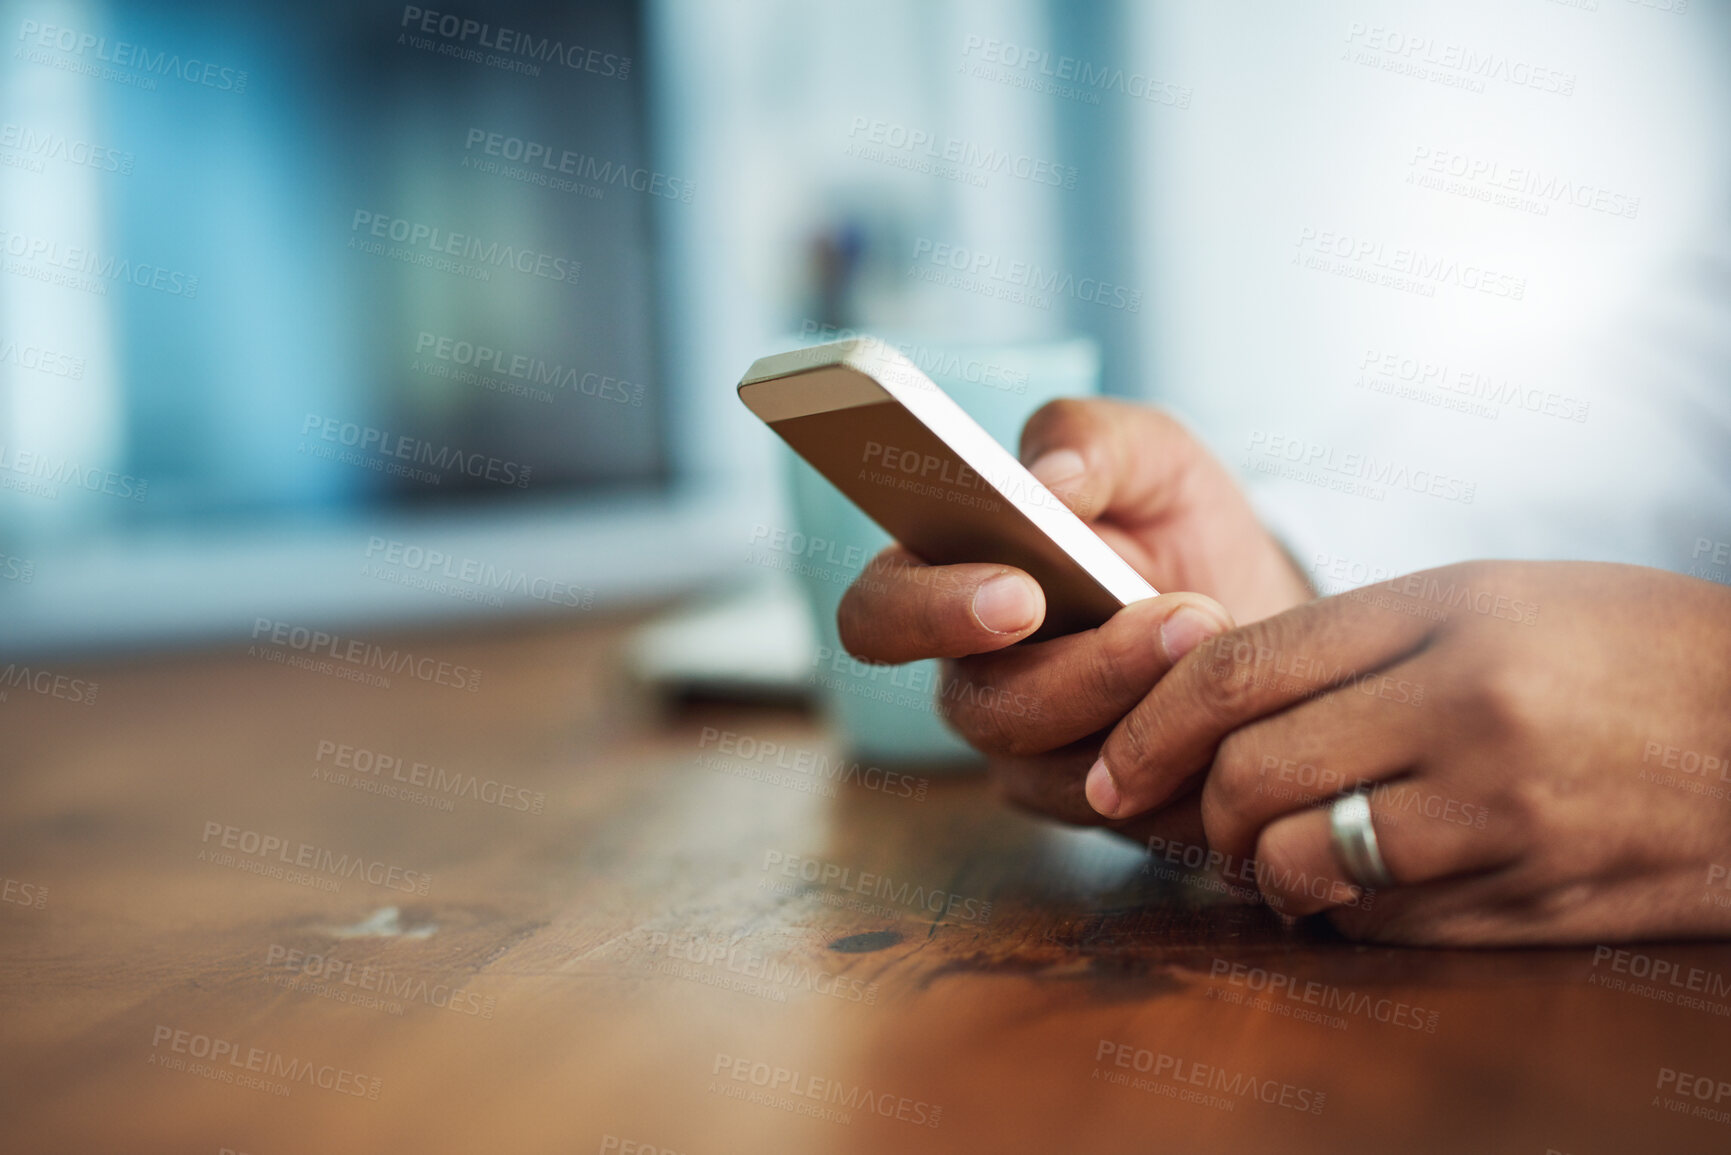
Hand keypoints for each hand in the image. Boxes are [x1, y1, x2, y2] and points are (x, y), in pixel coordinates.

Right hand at [837, 398, 1308, 834]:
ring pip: (1055, 770)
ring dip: (1144, 708)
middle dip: (1085, 669)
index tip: (1021, 592)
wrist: (1260, 602)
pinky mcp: (1101, 805)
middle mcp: (972, 679)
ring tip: (1221, 634)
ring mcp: (1031, 755)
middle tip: (1178, 619)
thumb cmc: (1174, 519)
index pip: (876, 616)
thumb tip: (1046, 483)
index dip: (926, 614)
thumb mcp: (1149, 451)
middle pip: (981, 706)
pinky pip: (1127, 808)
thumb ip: (1088, 440)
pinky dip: (1187, 759)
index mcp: (943, 584)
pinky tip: (1237, 706)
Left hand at [1083, 560, 1730, 944]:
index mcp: (1442, 611)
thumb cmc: (1626, 650)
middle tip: (1203, 811)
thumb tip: (1215, 700)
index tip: (1115, 761)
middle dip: (1198, 805)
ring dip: (1261, 870)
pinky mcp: (1530, 897)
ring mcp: (1499, 812)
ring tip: (1279, 852)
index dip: (1151, 722)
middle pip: (1248, 773)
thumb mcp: (1491, 597)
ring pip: (1297, 862)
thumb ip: (1352, 644)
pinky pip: (1379, 923)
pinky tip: (1366, 883)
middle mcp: (1462, 708)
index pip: (1238, 670)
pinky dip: (1343, 911)